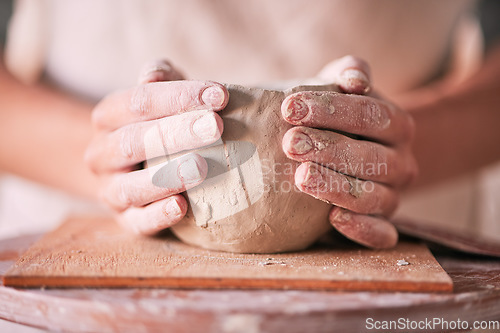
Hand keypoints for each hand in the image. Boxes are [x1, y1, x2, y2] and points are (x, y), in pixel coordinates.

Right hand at [85, 60, 227, 233]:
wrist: (136, 168)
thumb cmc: (160, 125)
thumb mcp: (161, 97)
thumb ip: (162, 79)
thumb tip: (153, 75)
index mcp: (108, 116)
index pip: (139, 101)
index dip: (179, 96)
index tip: (220, 96)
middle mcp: (102, 153)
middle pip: (134, 140)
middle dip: (177, 132)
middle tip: (216, 127)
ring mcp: (110, 189)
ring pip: (131, 185)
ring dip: (168, 176)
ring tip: (201, 167)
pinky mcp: (125, 220)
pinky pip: (137, 222)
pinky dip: (158, 215)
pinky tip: (182, 207)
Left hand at [281, 56, 417, 248]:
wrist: (350, 152)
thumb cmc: (336, 117)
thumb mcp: (340, 88)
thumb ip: (348, 73)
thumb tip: (355, 77)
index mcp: (397, 124)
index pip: (372, 114)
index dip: (332, 110)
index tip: (289, 107)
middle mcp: (401, 162)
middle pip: (372, 156)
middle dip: (329, 148)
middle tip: (289, 143)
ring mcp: (393, 196)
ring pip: (374, 196)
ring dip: (337, 186)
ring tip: (302, 177)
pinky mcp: (383, 226)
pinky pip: (381, 235)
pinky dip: (361, 229)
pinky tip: (332, 219)